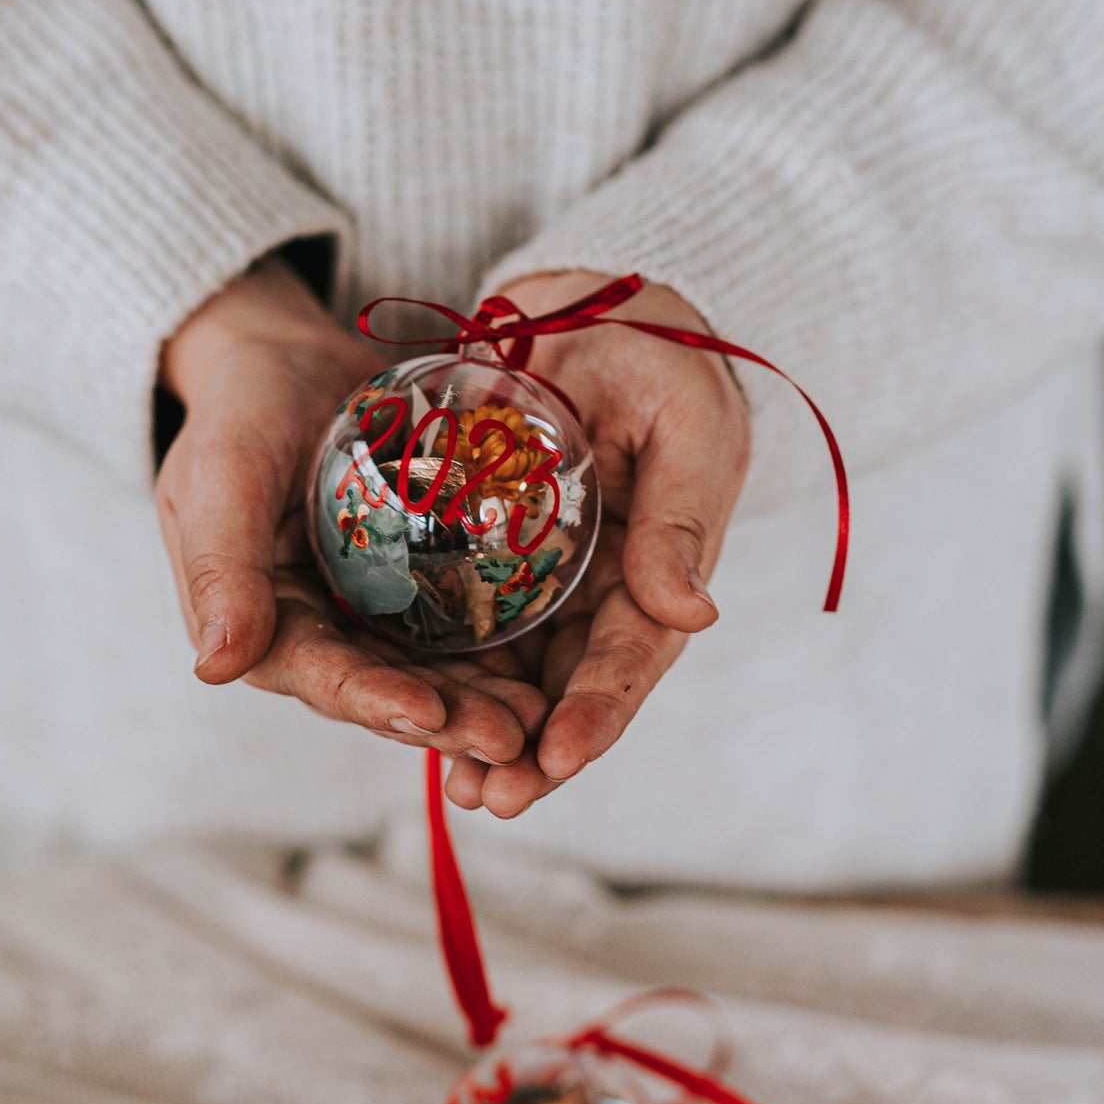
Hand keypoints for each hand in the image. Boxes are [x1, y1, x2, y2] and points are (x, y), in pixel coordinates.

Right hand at [157, 257, 548, 765]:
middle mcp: (316, 635)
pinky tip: (548, 680)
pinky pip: (460, 633)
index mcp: (259, 624)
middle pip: (385, 690)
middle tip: (510, 738)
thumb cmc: (244, 407)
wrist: (289, 357)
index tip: (430, 715)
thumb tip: (215, 669)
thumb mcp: (223, 472)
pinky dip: (500, 660)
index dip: (375, 700)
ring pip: (430, 675)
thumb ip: (220, 567)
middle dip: (446, 720)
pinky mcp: (414, 590)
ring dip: (481, 705)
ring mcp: (369, 617)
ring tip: (539, 724)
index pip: (320, 676)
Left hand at [443, 270, 750, 817]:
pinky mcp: (489, 564)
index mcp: (661, 566)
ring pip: (520, 679)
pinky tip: (412, 723)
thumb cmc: (653, 349)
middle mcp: (605, 592)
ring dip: (490, 737)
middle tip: (493, 798)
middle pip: (572, 690)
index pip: (632, 657)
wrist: (582, 304)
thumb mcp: (681, 417)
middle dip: (536, 752)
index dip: (599, 712)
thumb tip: (691, 615)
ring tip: (457, 791)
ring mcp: (546, 584)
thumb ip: (681, 514)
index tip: (559, 759)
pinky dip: (445, 679)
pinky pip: (466, 633)